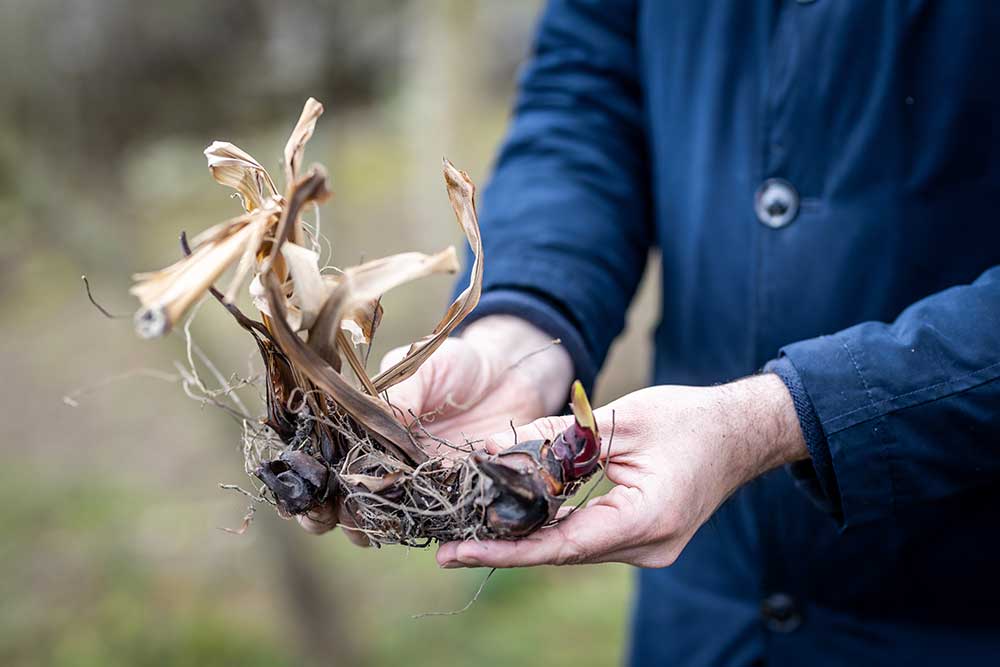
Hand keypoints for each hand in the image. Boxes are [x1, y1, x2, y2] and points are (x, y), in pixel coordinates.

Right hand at [297, 314, 572, 536]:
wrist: (510, 374)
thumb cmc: (457, 363)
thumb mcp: (422, 368)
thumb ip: (400, 394)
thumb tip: (374, 416)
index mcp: (363, 428)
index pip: (322, 460)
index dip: (303, 479)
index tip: (295, 490)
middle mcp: (382, 463)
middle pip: (341, 499)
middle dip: (323, 515)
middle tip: (321, 518)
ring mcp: (415, 485)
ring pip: (378, 521)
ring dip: (364, 529)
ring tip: (362, 527)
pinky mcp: (451, 499)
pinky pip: (427, 525)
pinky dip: (414, 533)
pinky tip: (405, 532)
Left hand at [436, 373, 807, 567]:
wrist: (740, 433)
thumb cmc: (687, 419)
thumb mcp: (616, 419)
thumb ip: (554, 437)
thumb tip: (492, 448)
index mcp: (646, 519)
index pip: (563, 545)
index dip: (507, 551)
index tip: (459, 552)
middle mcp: (647, 547)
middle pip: (563, 552)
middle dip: (506, 546)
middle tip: (450, 543)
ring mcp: (648, 549)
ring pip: (574, 548)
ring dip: (527, 537)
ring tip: (471, 532)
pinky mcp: (644, 540)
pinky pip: (589, 539)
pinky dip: (553, 528)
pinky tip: (517, 519)